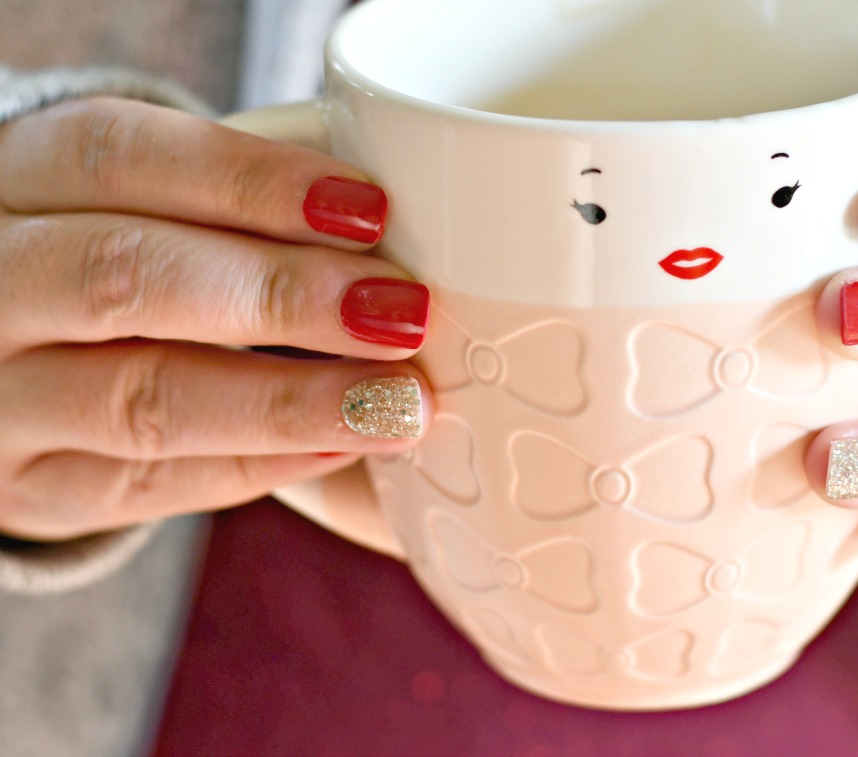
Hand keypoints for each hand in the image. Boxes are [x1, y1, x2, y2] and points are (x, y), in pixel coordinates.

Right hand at [0, 97, 429, 546]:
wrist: (1, 364)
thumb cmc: (108, 260)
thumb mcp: (132, 206)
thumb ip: (227, 205)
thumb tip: (391, 224)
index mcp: (13, 181)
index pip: (115, 156)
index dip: (250, 181)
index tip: (373, 209)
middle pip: (123, 277)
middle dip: (282, 295)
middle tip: (404, 313)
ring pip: (140, 399)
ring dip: (290, 400)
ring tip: (400, 401)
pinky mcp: (30, 490)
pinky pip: (149, 485)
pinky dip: (259, 464)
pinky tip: (343, 448)